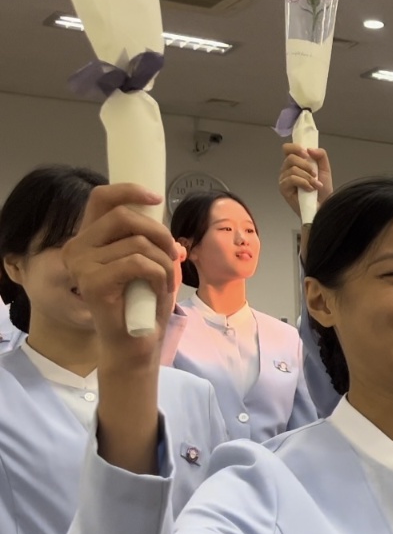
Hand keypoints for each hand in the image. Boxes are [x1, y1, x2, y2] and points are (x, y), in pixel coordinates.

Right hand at [64, 184, 179, 359]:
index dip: (129, 191)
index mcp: (90, 238)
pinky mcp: (92, 282)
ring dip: (164, 262)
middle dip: (159, 233)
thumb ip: (145, 235)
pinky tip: (159, 289)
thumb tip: (159, 211)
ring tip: (165, 281)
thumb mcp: (147, 260)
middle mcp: (78, 247)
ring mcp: (81, 265)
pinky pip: (138, 263)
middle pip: (124, 216)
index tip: (157, 198)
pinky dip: (159, 274)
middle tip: (174, 254)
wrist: (135, 342)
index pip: (102, 198)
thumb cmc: (143, 302)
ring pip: (137, 243)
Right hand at [279, 144, 332, 217]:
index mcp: (295, 163)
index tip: (307, 153)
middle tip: (315, 174)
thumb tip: (310, 149)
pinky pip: (291, 179)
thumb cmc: (323, 191)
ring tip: (316, 185)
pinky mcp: (283, 189)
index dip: (295, 148)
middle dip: (306, 165)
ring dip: (307, 177)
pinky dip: (303, 183)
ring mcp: (284, 179)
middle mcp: (287, 169)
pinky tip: (310, 189)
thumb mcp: (325, 169)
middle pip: (290, 157)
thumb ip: (321, 156)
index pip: (287, 149)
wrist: (324, 207)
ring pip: (292, 169)